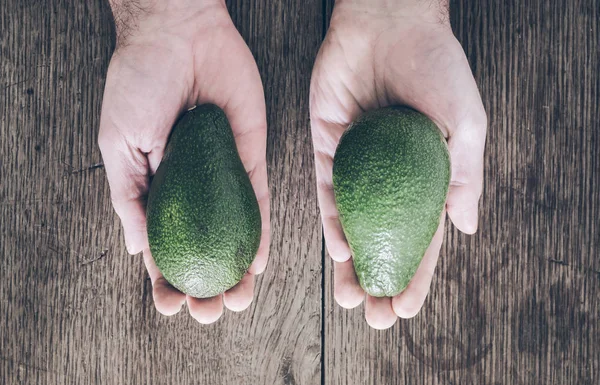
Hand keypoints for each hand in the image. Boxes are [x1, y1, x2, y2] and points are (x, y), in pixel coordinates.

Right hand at [98, 0, 269, 323]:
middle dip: (207, 285)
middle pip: (204, 248)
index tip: (172, 305)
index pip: (164, 246)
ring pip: (234, 234)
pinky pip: (259, 201)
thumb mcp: (119, 146)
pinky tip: (259, 263)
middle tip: (209, 312)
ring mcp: (222, 174)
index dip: (167, 280)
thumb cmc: (139, 83)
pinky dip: (261, 233)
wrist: (178, 35)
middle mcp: (193, 187)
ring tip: (237, 300)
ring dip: (236, 271)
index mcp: (157, 187)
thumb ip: (129, 198)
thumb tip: (136, 250)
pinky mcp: (250, 155)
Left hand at [310, 0, 485, 328]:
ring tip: (351, 298)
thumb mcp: (465, 123)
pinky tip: (335, 251)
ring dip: (351, 263)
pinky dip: (330, 222)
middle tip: (373, 317)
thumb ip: (465, 176)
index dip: (416, 275)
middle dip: (379, 280)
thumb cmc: (436, 65)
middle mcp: (389, 176)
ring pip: (352, 225)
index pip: (421, 237)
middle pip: (383, 240)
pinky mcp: (328, 147)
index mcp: (426, 175)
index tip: (405, 309)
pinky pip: (327, 192)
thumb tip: (465, 229)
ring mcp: (358, 165)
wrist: (391, 22)